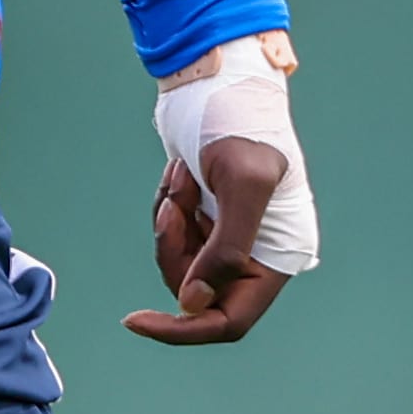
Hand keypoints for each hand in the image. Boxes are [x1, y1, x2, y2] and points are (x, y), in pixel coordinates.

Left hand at [122, 135, 291, 346]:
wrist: (220, 84)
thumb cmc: (243, 126)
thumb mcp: (242, 184)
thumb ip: (225, 250)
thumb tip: (193, 304)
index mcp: (276, 257)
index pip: (228, 320)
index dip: (183, 329)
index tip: (136, 320)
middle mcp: (255, 254)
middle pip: (194, 292)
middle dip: (174, 252)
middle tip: (172, 207)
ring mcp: (228, 236)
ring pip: (178, 263)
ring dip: (169, 223)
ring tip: (181, 178)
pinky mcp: (205, 217)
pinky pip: (172, 235)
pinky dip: (167, 206)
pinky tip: (179, 172)